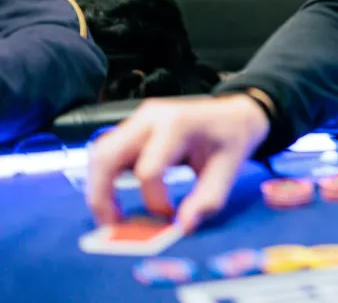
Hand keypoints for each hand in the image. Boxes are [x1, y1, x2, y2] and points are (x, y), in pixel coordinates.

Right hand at [85, 94, 270, 232]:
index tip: (170, 215)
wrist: (234, 114)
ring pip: (99, 153)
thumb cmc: (231, 138)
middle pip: (106, 155)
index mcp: (177, 124)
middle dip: (101, 196)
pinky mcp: (133, 128)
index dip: (155, 200)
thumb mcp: (230, 168)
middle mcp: (150, 117)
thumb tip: (183, 227)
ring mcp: (138, 119)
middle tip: (111, 227)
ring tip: (111, 217)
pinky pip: (108, 152)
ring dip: (98, 188)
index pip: (148, 170)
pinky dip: (105, 177)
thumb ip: (208, 199)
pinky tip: (116, 198)